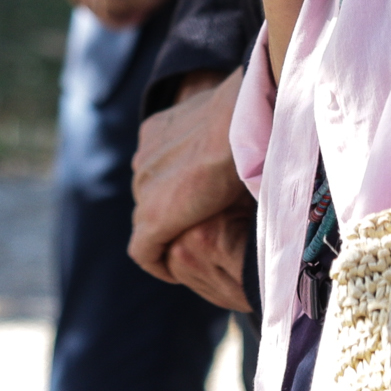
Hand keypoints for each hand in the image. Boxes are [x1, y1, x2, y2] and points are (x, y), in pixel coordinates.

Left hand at [129, 69, 250, 297]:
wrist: (238, 123)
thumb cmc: (246, 117)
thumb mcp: (225, 119)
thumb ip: (217, 133)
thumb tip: (237, 141)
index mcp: (156, 133)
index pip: (159, 169)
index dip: (176, 188)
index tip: (197, 203)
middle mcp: (143, 159)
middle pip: (151, 194)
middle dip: (171, 211)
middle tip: (199, 229)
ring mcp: (144, 189)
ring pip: (148, 221)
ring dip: (168, 235)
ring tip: (193, 251)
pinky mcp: (151, 219)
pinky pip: (144, 251)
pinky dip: (157, 263)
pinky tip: (174, 273)